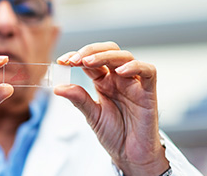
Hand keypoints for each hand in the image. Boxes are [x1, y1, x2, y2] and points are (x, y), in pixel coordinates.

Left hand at [54, 42, 168, 174]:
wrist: (130, 155)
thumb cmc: (115, 134)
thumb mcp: (92, 115)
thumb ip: (78, 99)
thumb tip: (58, 87)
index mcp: (104, 82)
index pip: (90, 61)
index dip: (76, 56)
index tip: (62, 60)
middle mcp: (119, 79)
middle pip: (108, 52)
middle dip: (89, 51)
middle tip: (73, 59)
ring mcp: (134, 84)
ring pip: (125, 57)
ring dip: (105, 55)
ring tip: (88, 62)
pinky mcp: (148, 92)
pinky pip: (148, 72)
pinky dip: (135, 67)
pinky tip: (120, 71)